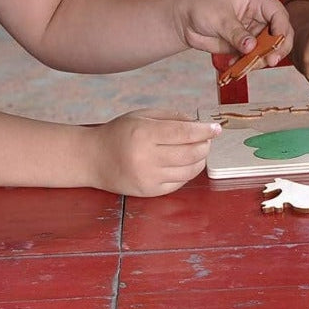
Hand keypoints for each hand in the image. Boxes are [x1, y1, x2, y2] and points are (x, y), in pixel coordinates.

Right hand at [88, 109, 221, 196]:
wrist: (93, 159)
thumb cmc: (118, 133)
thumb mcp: (141, 116)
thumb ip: (171, 117)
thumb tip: (198, 123)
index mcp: (143, 134)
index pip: (183, 133)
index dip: (203, 131)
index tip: (216, 128)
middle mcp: (146, 158)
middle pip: (190, 153)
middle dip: (204, 145)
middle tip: (206, 138)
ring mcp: (148, 178)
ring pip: (188, 171)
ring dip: (199, 159)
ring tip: (198, 150)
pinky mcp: (149, 192)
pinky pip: (179, 183)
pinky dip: (188, 172)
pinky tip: (185, 163)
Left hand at [174, 0, 292, 66]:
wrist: (185, 21)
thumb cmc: (202, 7)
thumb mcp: (220, 18)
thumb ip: (236, 33)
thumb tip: (251, 47)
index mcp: (258, 0)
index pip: (279, 14)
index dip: (281, 29)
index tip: (276, 43)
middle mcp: (260, 15)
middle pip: (280, 33)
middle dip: (277, 49)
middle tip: (270, 61)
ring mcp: (254, 31)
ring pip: (269, 49)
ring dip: (262, 59)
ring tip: (249, 65)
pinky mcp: (246, 46)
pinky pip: (255, 57)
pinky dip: (249, 64)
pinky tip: (235, 64)